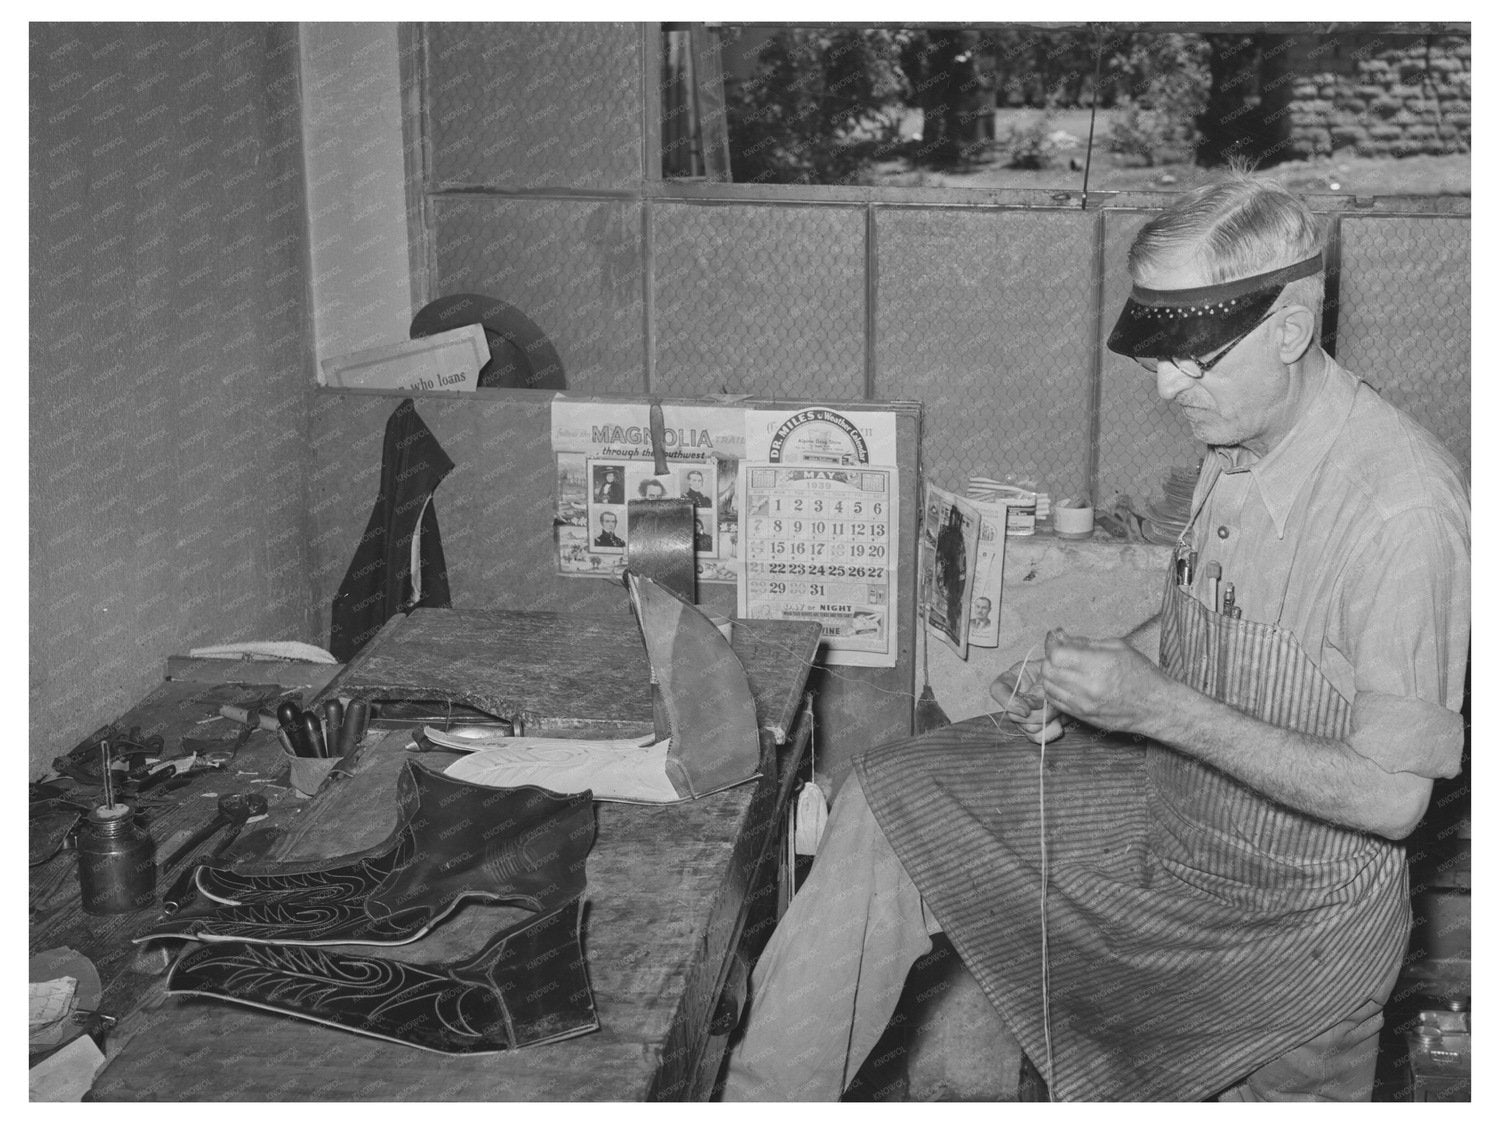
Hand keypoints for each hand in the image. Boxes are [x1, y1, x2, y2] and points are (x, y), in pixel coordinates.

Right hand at [991, 656, 1064, 744]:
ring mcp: (1024, 715)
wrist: (1074, 683)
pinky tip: (1059, 723)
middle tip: (1050, 703)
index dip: (1009, 703)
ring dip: (1047, 719)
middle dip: (1036, 712)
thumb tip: (1028, 709)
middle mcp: (1015, 699)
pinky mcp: (1037, 727)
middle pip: (1013, 716)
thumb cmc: (1061, 672)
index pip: (997, 690)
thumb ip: (1038, 687)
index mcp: (1012, 679)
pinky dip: (1050, 731)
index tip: (1026, 709)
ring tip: (1058, 709)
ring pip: (1027, 728)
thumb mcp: (1049, 673)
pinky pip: (1037, 737)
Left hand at [1039, 629, 1173, 733]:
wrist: (1156, 707)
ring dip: (1050, 674)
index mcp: (1099, 665)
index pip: (1057, 655)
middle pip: (1048, 670)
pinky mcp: (1082, 717)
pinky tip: (1065, 682)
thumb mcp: (1118, 647)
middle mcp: (1088, 687)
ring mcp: (1083, 704)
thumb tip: (1061, 638)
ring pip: (1048, 687)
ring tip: (1063, 667)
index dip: (1052, 644)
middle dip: (1050, 657)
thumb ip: (1086, 643)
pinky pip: (1055, 701)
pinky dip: (1054, 689)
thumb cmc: (1142, 675)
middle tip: (1060, 652)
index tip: (1056, 638)